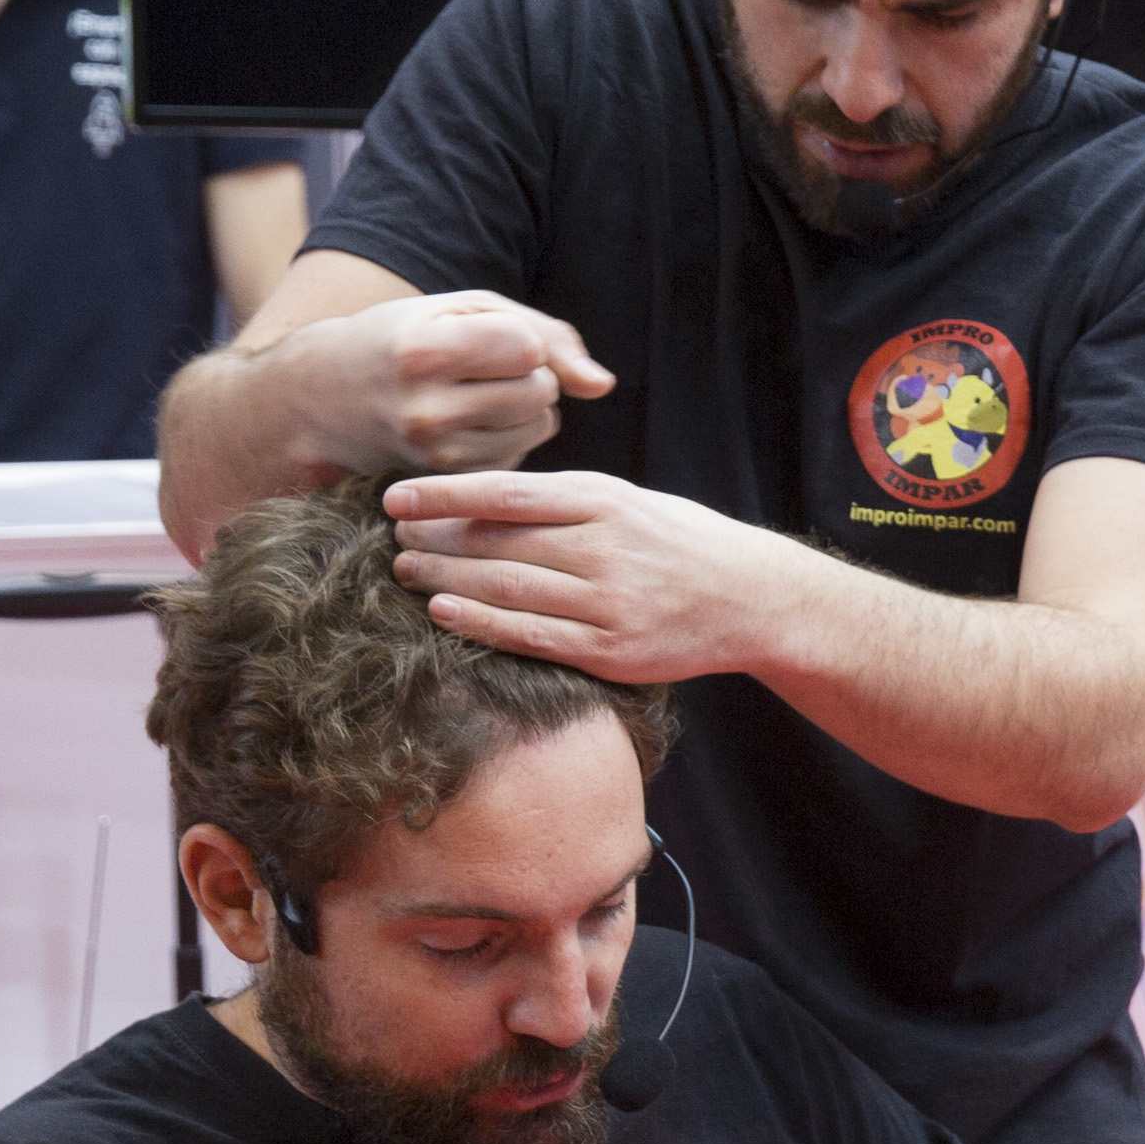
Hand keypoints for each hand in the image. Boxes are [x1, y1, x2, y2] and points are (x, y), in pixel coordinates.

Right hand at [313, 289, 613, 472]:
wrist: (323, 397)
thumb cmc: (403, 339)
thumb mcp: (461, 310)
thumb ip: (545, 336)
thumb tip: (604, 386)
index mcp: (424, 353)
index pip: (527, 347)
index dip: (520, 338)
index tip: (487, 337)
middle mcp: (427, 410)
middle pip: (540, 390)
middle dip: (529, 374)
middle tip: (482, 368)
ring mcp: (436, 454)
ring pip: (539, 425)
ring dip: (527, 406)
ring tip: (477, 392)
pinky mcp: (448, 481)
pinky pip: (522, 455)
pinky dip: (511, 435)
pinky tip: (471, 422)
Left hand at [385, 469, 820, 688]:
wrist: (753, 599)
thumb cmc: (681, 543)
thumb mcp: (629, 500)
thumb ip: (564, 499)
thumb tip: (481, 496)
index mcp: (605, 501)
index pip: (505, 493)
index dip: (443, 495)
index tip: (395, 497)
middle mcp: (605, 548)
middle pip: (496, 542)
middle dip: (434, 540)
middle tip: (391, 540)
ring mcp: (608, 603)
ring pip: (506, 588)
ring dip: (446, 581)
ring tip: (406, 574)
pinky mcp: (610, 650)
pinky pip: (530, 636)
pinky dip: (480, 624)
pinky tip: (443, 613)